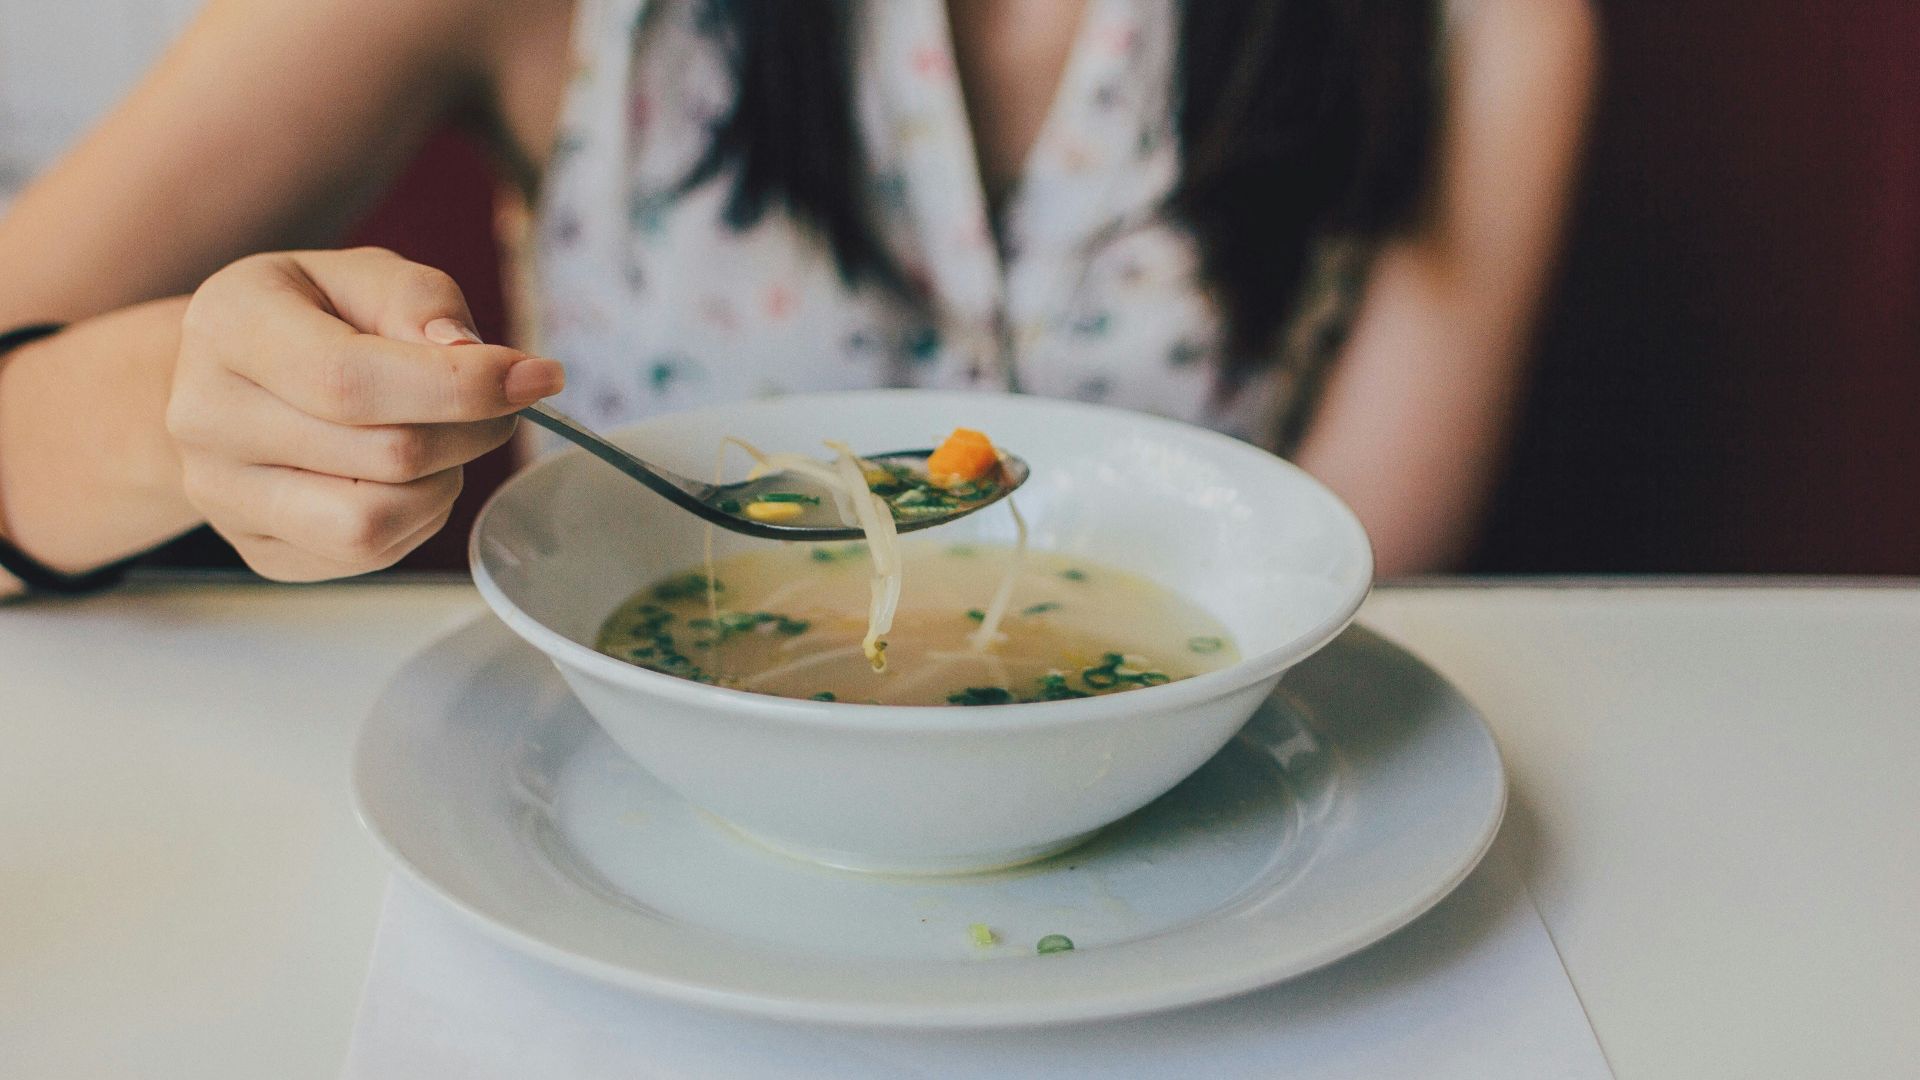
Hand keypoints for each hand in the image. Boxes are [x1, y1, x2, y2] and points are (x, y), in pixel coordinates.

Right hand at [166, 247, 563, 580]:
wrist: (225, 377)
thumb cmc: (310, 317)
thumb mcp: (360, 274)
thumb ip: (418, 301)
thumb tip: (470, 356)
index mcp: (229, 327)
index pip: (352, 380)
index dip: (460, 387)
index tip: (536, 377)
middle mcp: (207, 417)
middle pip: (383, 455)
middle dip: (472, 431)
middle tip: (499, 405)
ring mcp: (223, 494)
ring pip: (374, 524)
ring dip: (443, 483)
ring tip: (444, 441)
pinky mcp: (257, 549)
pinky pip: (366, 557)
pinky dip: (416, 519)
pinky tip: (409, 478)